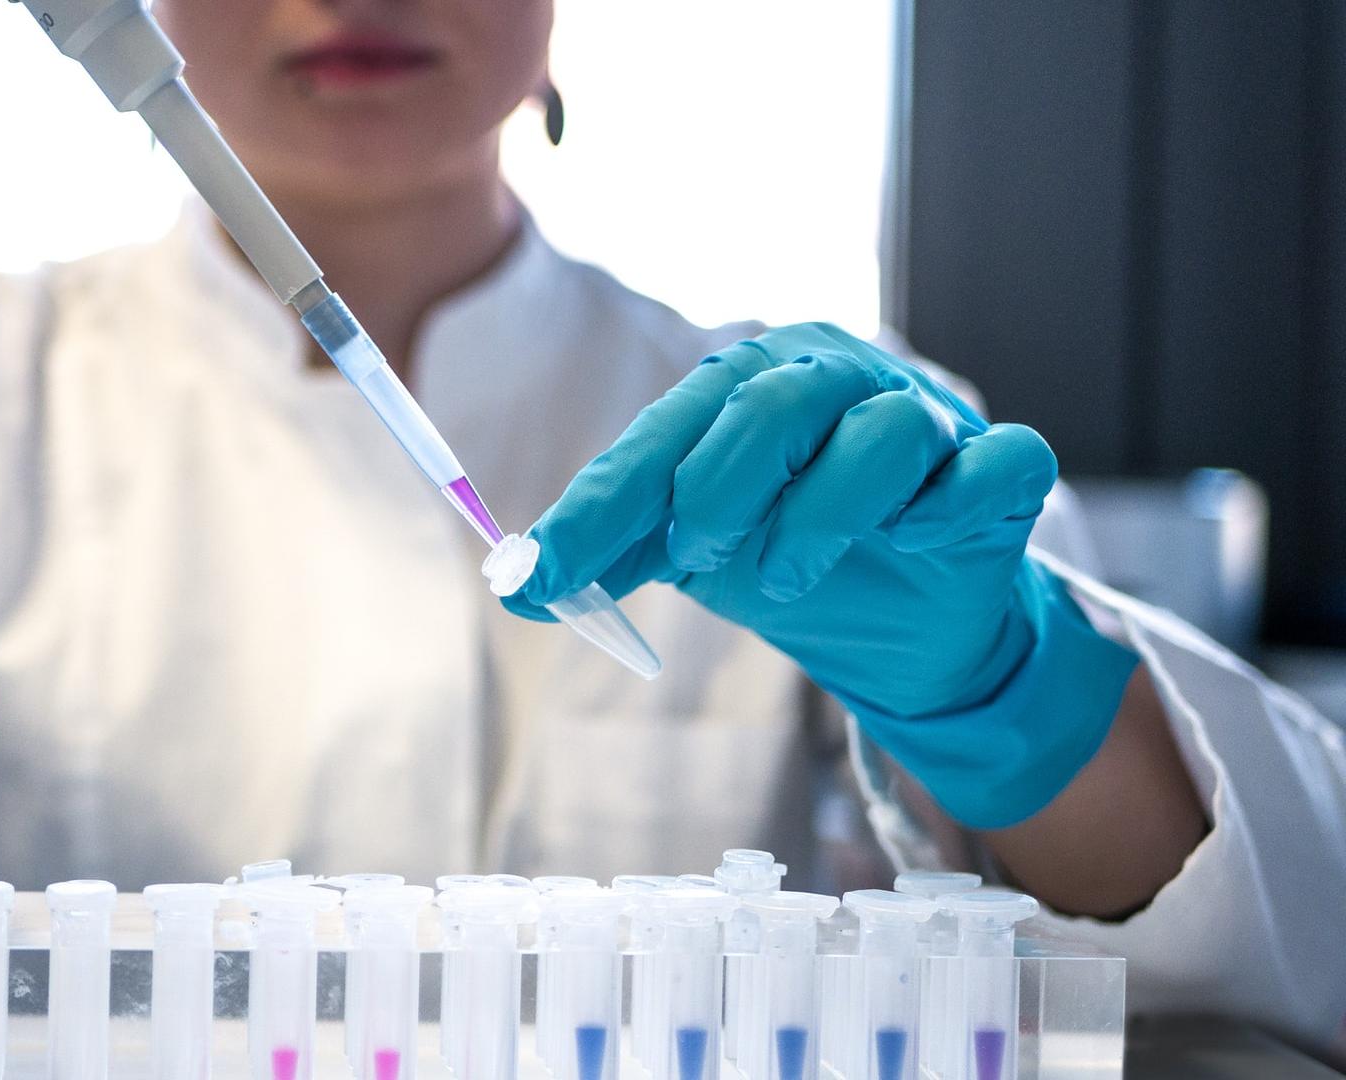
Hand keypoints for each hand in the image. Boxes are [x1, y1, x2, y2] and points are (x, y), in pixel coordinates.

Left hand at [506, 323, 1136, 828]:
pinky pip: (993, 466)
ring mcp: (930, 420)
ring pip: (882, 433)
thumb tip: (517, 581)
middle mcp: (842, 381)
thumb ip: (613, 551)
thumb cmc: (793, 554)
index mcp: (755, 385)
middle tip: (698, 556)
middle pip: (774, 402)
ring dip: (818, 518)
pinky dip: (947, 505)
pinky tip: (914, 538)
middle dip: (719, 490)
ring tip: (781, 580)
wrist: (905, 624)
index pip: (669, 430)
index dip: (603, 504)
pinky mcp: (999, 470)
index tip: (546, 571)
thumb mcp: (691, 553)